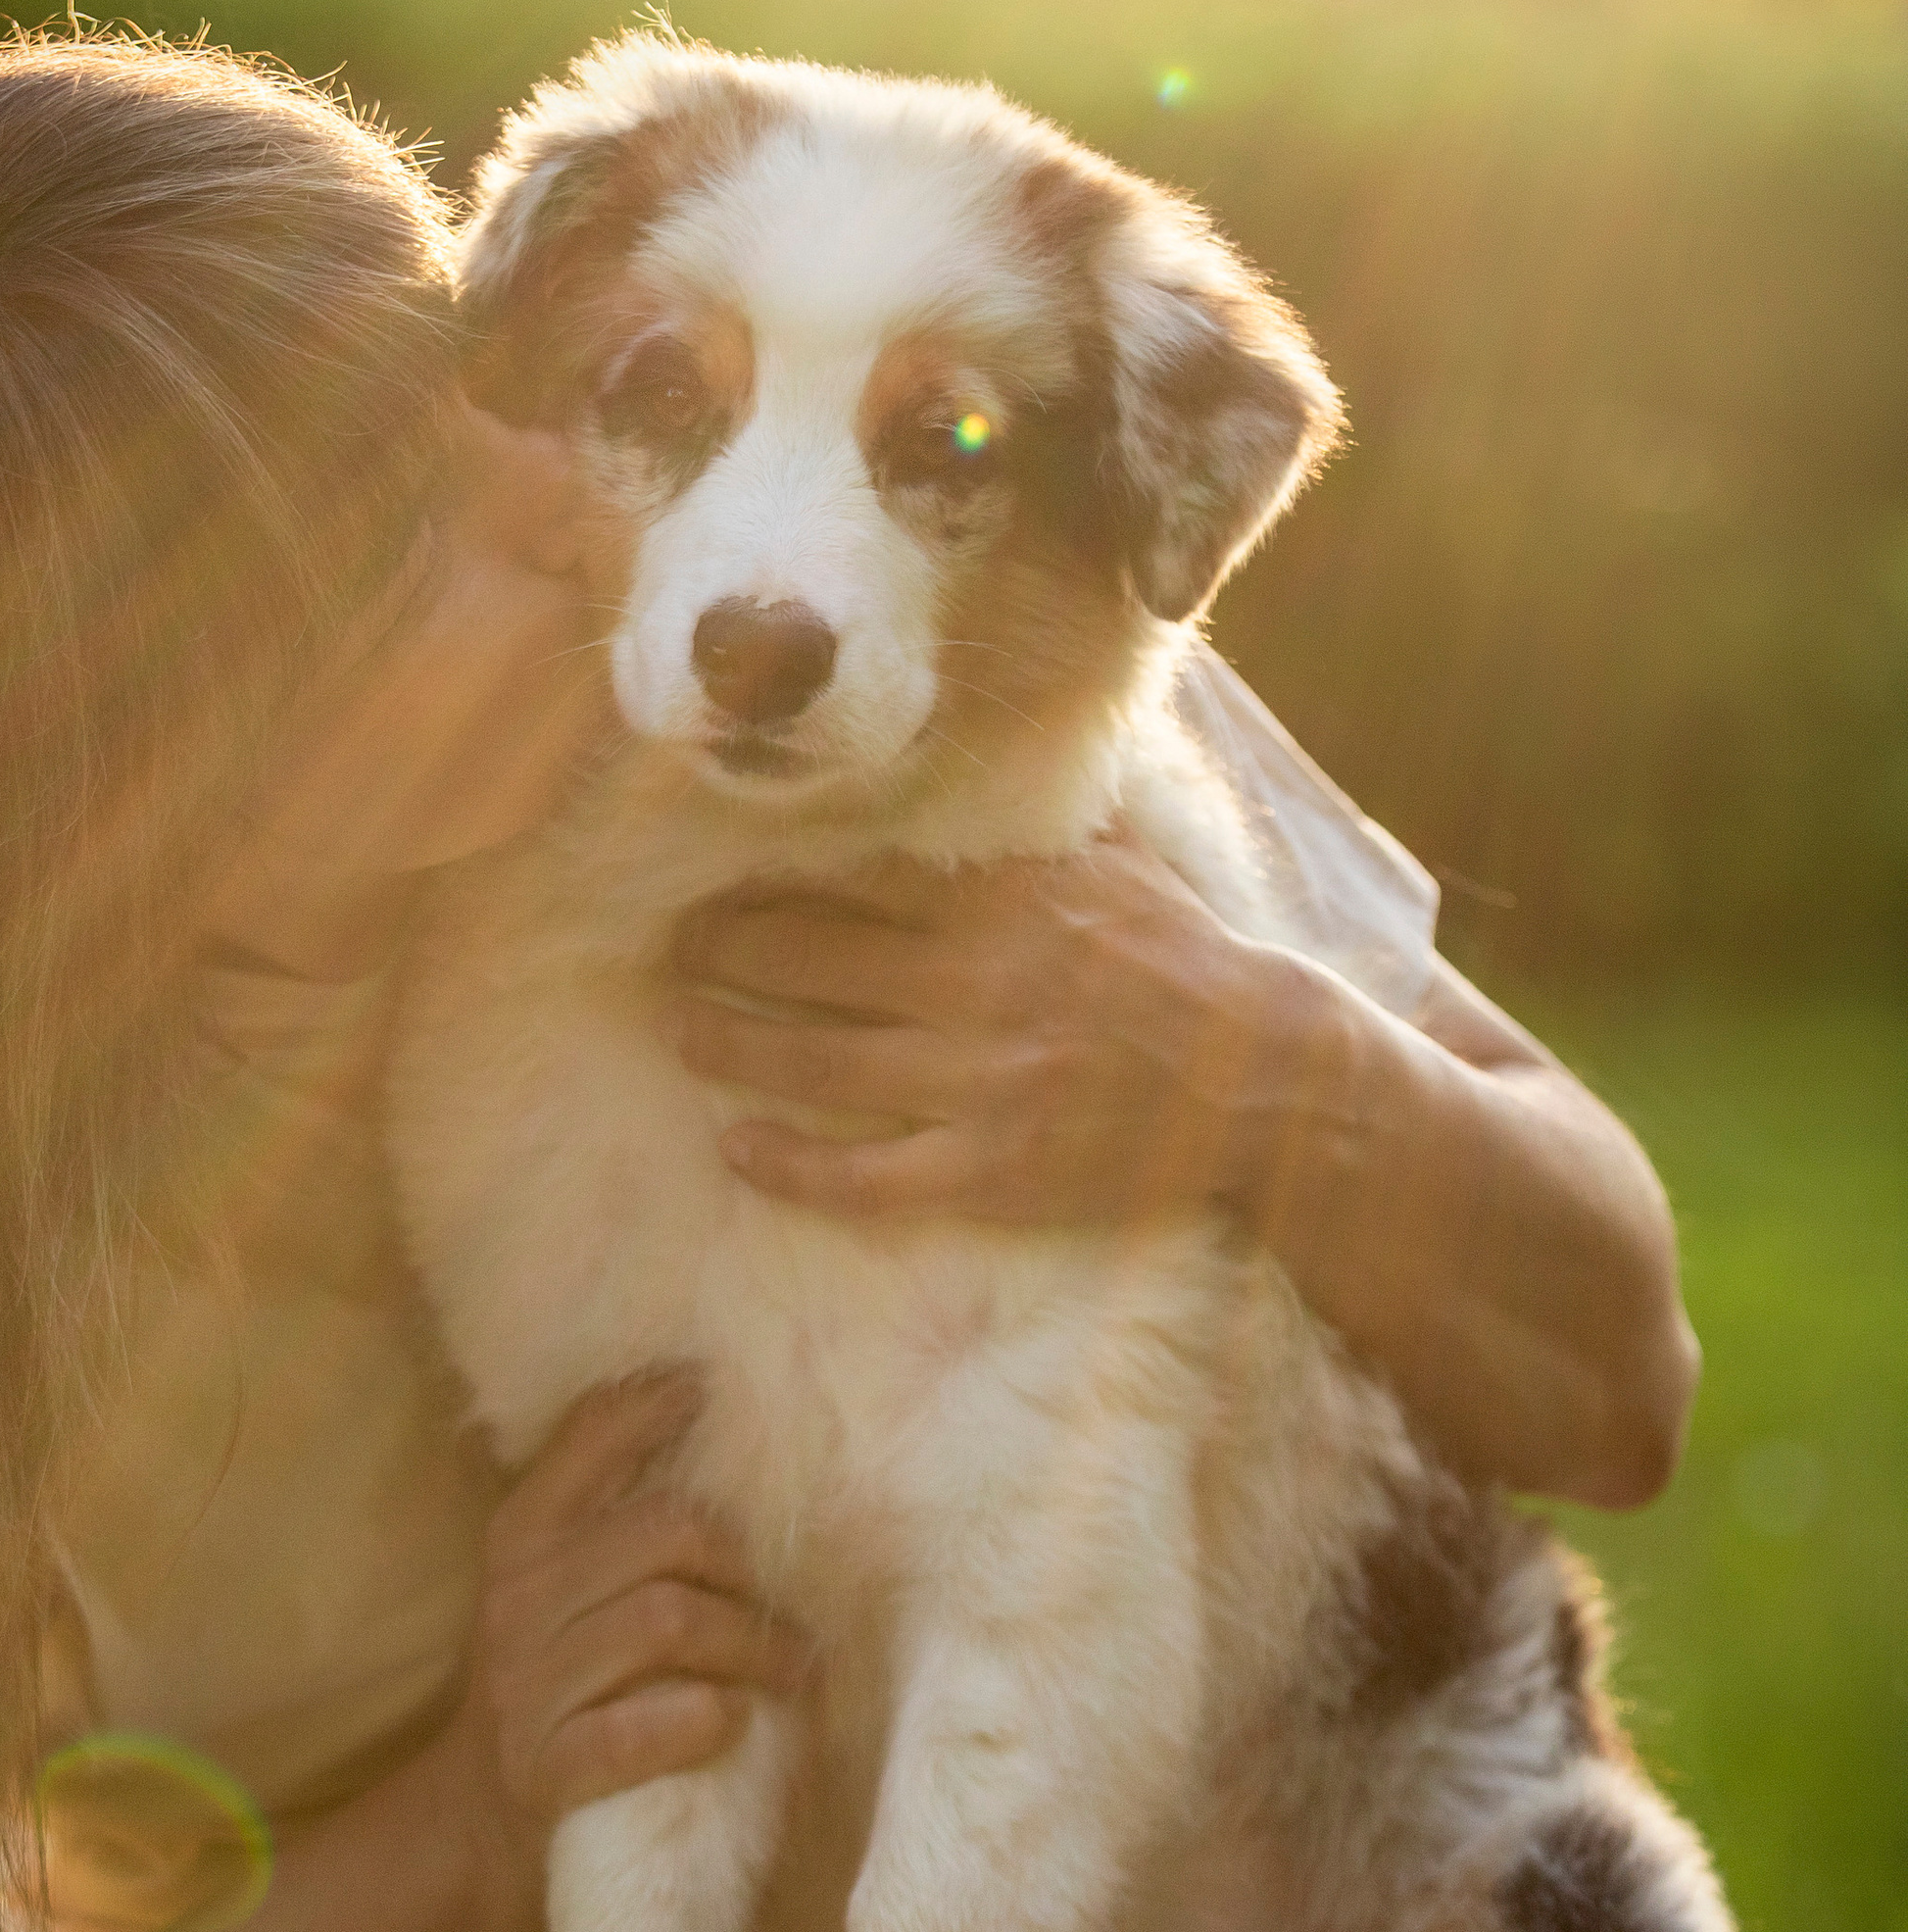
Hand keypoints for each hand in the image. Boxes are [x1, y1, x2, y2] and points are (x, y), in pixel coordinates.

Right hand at [436, 1370, 813, 1931]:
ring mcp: (529, 1687)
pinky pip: (642, 1729)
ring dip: (751, 1646)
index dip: (658, 1405)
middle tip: (792, 1611)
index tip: (717, 1390)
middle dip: (746, 1567)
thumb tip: (725, 1440)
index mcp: (522, 1537)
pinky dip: (702, 1719)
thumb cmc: (551, 1692)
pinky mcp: (546, 1771)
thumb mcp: (558, 1592)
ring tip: (793, 1671)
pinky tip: (730, 1721)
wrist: (472, 1832)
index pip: (590, 1435)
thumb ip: (617, 1524)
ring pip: (669, 1621)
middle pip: (663, 1532)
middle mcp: (519, 1597)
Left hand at [669, 834, 1324, 1233]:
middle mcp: (979, 982)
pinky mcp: (993, 1170)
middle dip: (725, 951)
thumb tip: (965, 756)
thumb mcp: (1112, 859)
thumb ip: (1026, 819)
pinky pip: (867, 1175)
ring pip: (817, 1062)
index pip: (854, 876)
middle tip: (668, 947)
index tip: (709, 872)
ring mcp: (982, 1082)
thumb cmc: (1182, 957)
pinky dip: (793, 1166)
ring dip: (730, 1043)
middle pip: (810, 959)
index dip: (767, 877)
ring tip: (677, 1029)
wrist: (1263, 1075)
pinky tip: (738, 1150)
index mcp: (1003, 899)